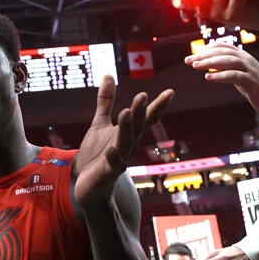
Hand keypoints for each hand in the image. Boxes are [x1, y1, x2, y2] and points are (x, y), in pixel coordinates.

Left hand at [74, 76, 172, 209]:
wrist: (88, 184)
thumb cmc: (97, 154)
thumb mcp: (100, 124)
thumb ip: (106, 101)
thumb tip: (108, 75)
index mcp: (128, 133)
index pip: (146, 117)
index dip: (157, 105)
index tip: (170, 92)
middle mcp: (129, 145)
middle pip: (137, 126)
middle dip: (140, 112)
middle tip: (143, 95)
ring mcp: (120, 159)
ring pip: (126, 142)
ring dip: (127, 128)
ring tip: (126, 112)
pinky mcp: (109, 172)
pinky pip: (113, 164)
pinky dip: (113, 157)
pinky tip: (110, 149)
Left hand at [185, 42, 258, 111]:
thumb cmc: (251, 83)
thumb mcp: (236, 71)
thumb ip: (224, 66)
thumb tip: (206, 63)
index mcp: (241, 54)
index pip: (221, 46)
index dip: (206, 49)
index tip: (192, 56)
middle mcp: (245, 58)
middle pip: (223, 52)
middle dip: (204, 55)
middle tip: (188, 61)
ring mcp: (249, 68)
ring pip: (228, 60)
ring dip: (210, 62)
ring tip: (195, 66)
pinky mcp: (250, 80)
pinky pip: (234, 75)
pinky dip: (220, 75)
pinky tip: (208, 77)